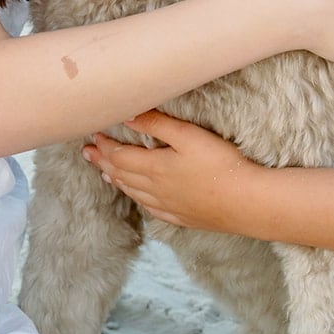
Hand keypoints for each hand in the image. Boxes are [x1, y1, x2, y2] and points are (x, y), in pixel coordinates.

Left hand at [82, 111, 253, 230]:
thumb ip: (156, 125)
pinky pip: (151, 209)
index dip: (105, 146)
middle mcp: (155, 189)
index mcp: (154, 168)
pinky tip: (140, 199)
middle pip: (121, 175)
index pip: (120, 156)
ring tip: (105, 175)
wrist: (246, 203)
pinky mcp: (183, 217)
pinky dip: (138, 200)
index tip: (93, 136)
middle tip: (87, 154)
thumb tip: (127, 116)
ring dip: (117, 181)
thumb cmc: (220, 165)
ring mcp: (168, 206)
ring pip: (134, 193)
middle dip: (103, 162)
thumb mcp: (188, 136)